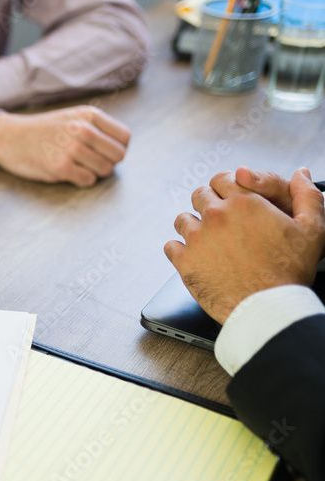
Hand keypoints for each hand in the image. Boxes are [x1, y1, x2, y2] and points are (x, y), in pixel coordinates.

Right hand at [0, 106, 129, 186]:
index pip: (124, 137)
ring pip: (105, 170)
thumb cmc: (43, 131)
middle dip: (108, 163)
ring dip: (94, 173)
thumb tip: (121, 149)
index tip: (104, 153)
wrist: (10, 138)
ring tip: (78, 166)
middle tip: (90, 163)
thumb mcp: (72, 117)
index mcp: (88, 115)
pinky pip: (88, 180)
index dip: (118, 149)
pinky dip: (81, 180)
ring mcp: (71, 148)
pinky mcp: (60, 167)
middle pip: (118, 155)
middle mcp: (82, 129)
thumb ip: (97, 128)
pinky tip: (68, 173)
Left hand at [164, 169, 324, 323]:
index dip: (226, 186)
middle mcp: (216, 215)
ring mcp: (196, 238)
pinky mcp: (184, 261)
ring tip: (205, 237)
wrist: (267, 307)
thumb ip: (307, 196)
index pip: (222, 179)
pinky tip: (192, 255)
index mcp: (244, 202)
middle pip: (199, 195)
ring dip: (192, 225)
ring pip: (182, 219)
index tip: (227, 195)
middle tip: (217, 216)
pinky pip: (171, 246)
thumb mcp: (312, 229)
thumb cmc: (290, 270)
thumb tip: (301, 173)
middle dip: (208, 202)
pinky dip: (179, 249)